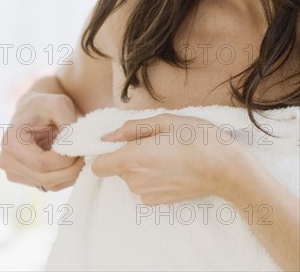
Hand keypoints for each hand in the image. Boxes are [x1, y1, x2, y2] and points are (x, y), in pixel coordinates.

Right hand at [0, 92, 84, 190]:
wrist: (33, 110)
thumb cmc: (45, 105)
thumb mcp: (59, 104)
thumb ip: (68, 124)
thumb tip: (76, 148)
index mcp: (11, 141)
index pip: (41, 163)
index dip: (66, 160)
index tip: (81, 149)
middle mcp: (7, 160)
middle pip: (46, 178)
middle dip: (72, 169)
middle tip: (86, 155)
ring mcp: (13, 172)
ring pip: (49, 185)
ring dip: (71, 174)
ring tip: (81, 156)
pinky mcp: (23, 179)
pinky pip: (49, 186)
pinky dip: (65, 177)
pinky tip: (72, 163)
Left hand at [91, 113, 244, 205]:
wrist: (226, 169)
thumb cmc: (197, 138)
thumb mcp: (165, 121)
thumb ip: (132, 128)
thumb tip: (108, 136)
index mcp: (132, 159)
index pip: (97, 166)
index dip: (104, 153)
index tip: (118, 143)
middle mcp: (135, 181)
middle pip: (116, 169)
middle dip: (128, 155)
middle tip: (155, 141)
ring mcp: (147, 194)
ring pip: (131, 177)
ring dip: (141, 165)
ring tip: (167, 153)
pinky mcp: (159, 202)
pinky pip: (145, 186)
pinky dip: (152, 177)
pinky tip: (173, 167)